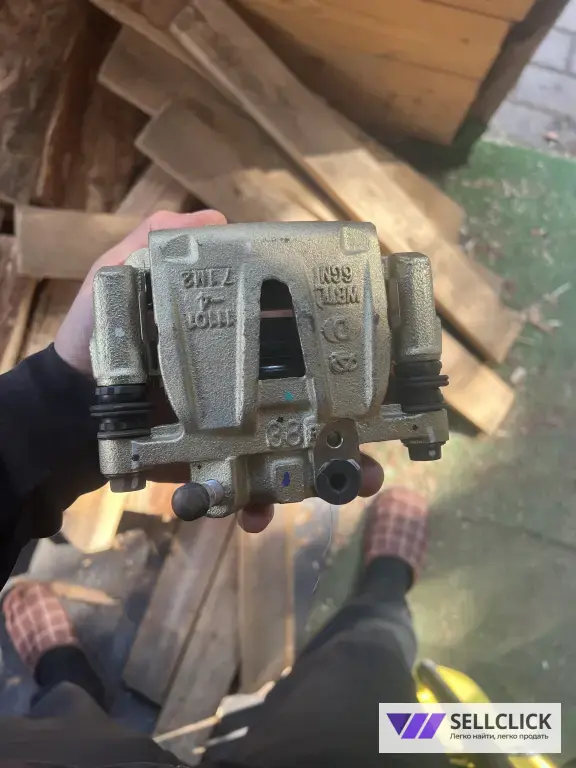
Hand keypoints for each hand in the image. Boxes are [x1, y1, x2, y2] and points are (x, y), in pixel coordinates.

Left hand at [55, 210, 383, 532]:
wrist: (69, 408)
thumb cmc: (96, 338)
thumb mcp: (117, 280)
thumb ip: (153, 243)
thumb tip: (216, 218)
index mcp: (236, 336)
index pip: (298, 336)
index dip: (340, 348)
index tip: (377, 360)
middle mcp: (246, 381)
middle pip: (313, 400)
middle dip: (353, 424)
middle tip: (379, 442)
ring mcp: (234, 425)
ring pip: (293, 447)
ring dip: (327, 469)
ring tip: (350, 483)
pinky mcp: (215, 462)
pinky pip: (247, 485)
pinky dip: (259, 504)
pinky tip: (260, 515)